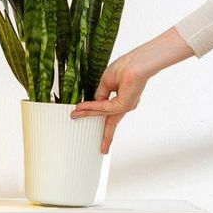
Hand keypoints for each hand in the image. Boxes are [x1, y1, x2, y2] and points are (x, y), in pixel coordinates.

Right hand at [70, 27, 193, 153]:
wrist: (137, 63)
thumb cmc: (126, 66)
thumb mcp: (107, 82)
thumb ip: (100, 94)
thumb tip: (94, 103)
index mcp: (124, 100)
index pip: (111, 113)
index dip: (99, 117)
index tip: (89, 120)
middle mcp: (126, 105)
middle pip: (112, 123)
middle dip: (106, 137)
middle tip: (103, 150)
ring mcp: (126, 106)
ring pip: (104, 115)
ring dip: (88, 114)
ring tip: (74, 115)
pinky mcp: (124, 105)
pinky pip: (103, 108)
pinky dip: (91, 107)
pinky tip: (81, 107)